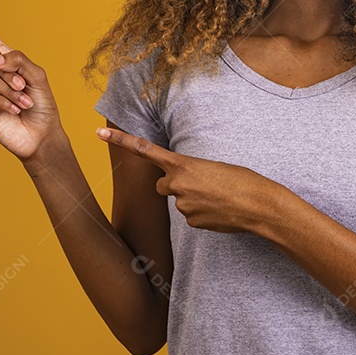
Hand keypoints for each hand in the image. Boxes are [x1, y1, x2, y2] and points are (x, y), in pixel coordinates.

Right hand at [0, 1, 65, 161]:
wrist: (41, 134)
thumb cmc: (42, 104)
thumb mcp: (37, 75)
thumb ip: (18, 60)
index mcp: (6, 60)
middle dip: (7, 69)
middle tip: (23, 84)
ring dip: (10, 90)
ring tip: (23, 102)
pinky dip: (4, 102)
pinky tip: (14, 110)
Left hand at [96, 127, 276, 233]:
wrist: (258, 205)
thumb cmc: (242, 181)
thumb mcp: (214, 167)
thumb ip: (191, 174)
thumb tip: (183, 191)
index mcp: (182, 164)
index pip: (144, 149)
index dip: (119, 140)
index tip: (97, 132)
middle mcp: (177, 184)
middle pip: (162, 185)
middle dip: (175, 186)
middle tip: (201, 186)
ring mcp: (183, 205)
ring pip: (179, 202)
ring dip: (193, 200)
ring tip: (218, 198)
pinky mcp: (191, 222)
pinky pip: (191, 217)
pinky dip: (202, 214)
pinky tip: (219, 211)